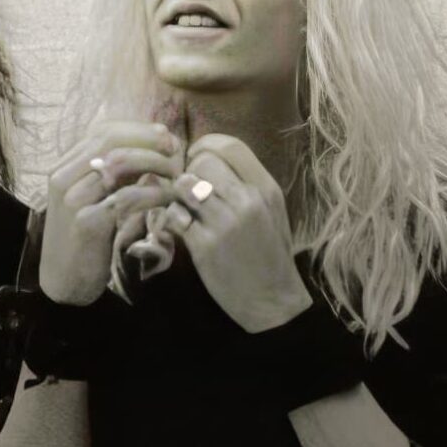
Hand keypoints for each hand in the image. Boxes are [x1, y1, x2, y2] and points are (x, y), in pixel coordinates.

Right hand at [41, 121, 181, 304]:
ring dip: (155, 165)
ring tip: (176, 175)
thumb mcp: (95, 199)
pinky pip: (125, 197)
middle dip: (148, 142)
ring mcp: (72, 199)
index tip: (166, 137)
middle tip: (175, 151)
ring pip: (119, 164)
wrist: (63, 280)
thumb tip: (151, 150)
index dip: (138, 130)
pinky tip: (169, 199)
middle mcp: (63, 177)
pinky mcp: (86, 223)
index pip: (102, 131)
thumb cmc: (86, 239)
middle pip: (110, 140)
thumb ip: (115, 175)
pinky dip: (153, 194)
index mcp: (65, 167)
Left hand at [170, 136, 315, 332]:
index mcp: (266, 189)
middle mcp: (247, 200)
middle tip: (193, 194)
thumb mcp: (272, 211)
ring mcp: (225, 222)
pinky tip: (184, 231)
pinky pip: (174, 215)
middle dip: (191, 174)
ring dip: (180, 197)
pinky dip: (173, 221)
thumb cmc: (270, 255)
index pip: (229, 146)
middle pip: (202, 162)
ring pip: (184, 185)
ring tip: (189, 212)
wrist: (272, 300)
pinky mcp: (204, 245)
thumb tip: (210, 159)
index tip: (198, 160)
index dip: (205, 147)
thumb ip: (247, 184)